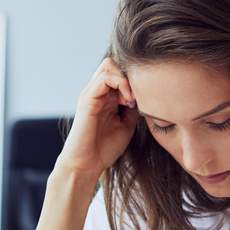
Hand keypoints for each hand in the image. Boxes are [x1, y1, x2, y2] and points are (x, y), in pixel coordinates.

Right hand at [57, 58, 138, 181]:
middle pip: (112, 64)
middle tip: (136, 98)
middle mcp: (97, 92)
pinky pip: (104, 78)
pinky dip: (120, 84)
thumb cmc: (104, 148)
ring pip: (109, 65)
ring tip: (131, 100)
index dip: (133, 80)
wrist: (87, 165)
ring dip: (125, 80)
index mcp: (105, 97)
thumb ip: (132, 109)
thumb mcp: (126, 125)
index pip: (118, 72)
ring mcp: (91, 94)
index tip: (142, 99)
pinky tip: (127, 102)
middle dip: (129, 75)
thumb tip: (143, 96)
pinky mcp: (87, 100)